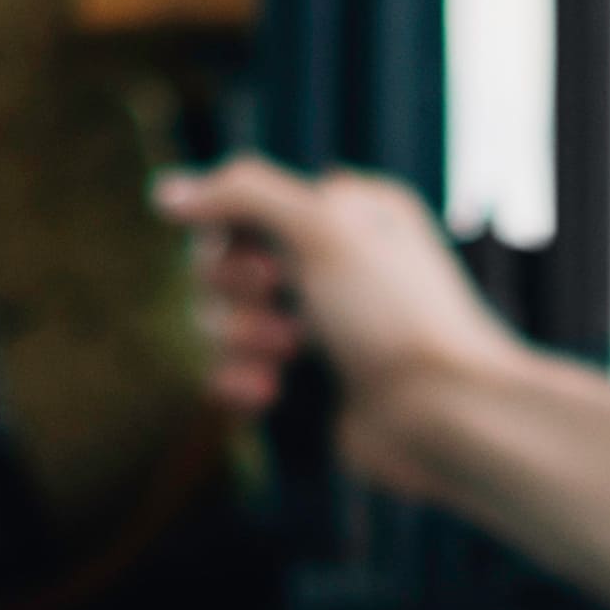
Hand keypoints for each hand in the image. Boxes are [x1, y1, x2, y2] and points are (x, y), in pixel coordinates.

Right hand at [159, 153, 527, 481]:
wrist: (443, 417)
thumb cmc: (396, 315)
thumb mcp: (323, 229)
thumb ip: (241, 195)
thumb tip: (166, 192)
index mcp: (344, 209)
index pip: (245, 199)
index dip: (230, 228)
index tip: (261, 256)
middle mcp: (329, 261)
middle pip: (223, 258)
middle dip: (235, 286)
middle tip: (279, 302)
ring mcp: (316, 324)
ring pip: (222, 317)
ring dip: (238, 335)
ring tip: (284, 353)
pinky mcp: (304, 382)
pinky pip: (232, 370)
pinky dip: (238, 378)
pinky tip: (267, 392)